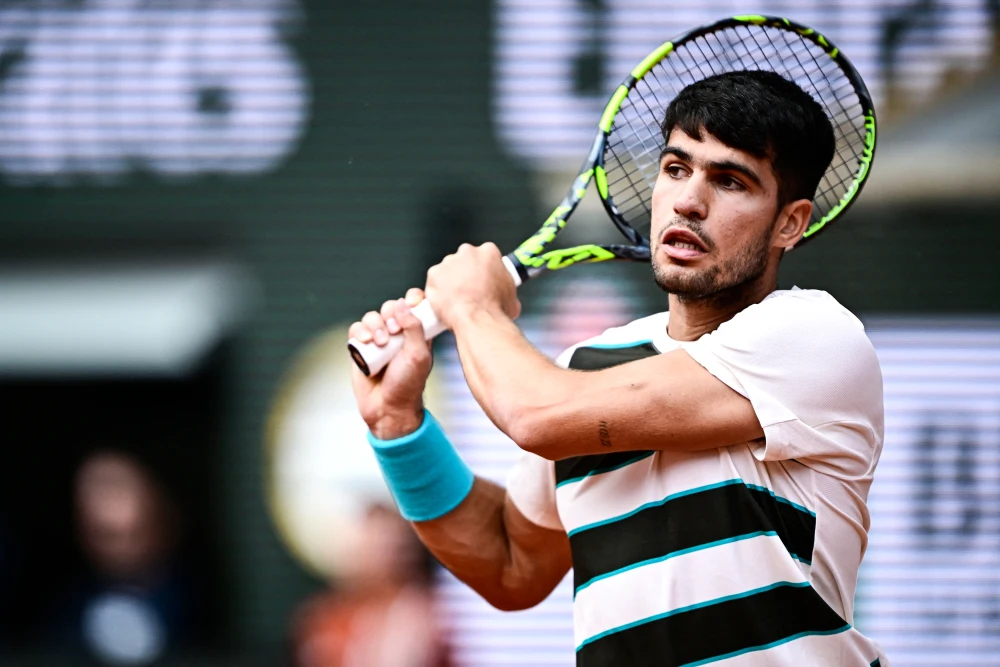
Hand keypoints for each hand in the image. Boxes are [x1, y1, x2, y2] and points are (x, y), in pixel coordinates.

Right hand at [350, 288, 432, 438]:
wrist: (387, 407)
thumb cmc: (408, 383)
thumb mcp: (419, 355)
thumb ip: (414, 327)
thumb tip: (403, 303)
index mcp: (417, 332)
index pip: (415, 305)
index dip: (413, 298)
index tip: (413, 302)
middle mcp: (398, 333)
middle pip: (391, 306)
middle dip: (391, 314)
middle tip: (395, 332)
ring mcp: (378, 339)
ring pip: (372, 316)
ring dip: (375, 325)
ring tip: (381, 343)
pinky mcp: (361, 347)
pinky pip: (356, 329)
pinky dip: (360, 331)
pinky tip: (366, 342)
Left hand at [425, 243, 520, 329]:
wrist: (478, 320)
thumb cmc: (496, 310)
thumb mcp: (511, 298)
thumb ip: (505, 290)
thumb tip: (506, 299)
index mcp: (489, 252)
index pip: (484, 256)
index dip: (483, 270)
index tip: (482, 280)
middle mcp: (468, 252)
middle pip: (464, 260)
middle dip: (465, 273)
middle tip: (469, 291)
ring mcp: (449, 262)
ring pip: (448, 270)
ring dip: (450, 281)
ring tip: (456, 300)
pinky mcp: (434, 273)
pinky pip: (434, 281)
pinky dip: (437, 290)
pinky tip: (445, 302)